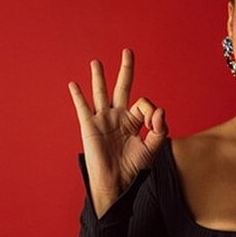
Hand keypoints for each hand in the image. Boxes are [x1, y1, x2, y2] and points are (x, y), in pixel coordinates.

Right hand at [68, 48, 166, 216]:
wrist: (117, 184)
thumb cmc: (134, 169)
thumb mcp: (153, 148)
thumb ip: (160, 130)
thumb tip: (161, 110)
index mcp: (134, 121)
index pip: (144, 103)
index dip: (151, 110)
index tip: (154, 124)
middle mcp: (118, 117)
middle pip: (122, 87)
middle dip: (126, 69)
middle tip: (128, 51)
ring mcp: (103, 120)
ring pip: (101, 92)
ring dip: (99, 76)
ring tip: (96, 62)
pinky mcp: (90, 127)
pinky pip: (83, 108)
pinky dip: (78, 95)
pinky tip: (74, 84)